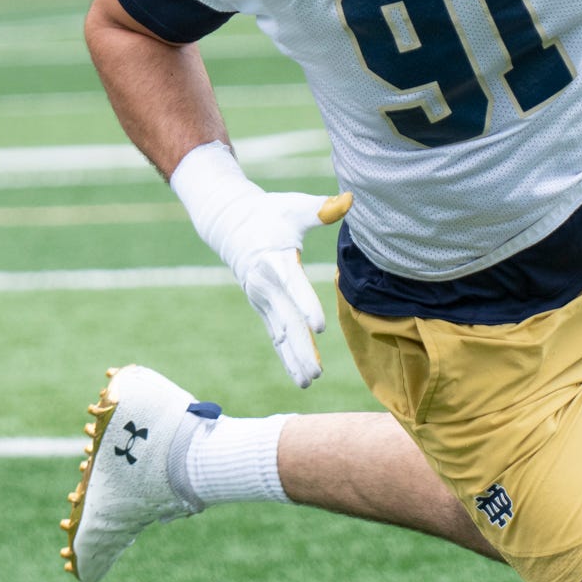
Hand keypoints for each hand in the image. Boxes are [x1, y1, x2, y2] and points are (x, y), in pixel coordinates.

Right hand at [221, 190, 352, 388]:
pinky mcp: (264, 308)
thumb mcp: (293, 207)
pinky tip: (301, 377)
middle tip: (317, 371)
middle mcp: (266, 285)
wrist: (231, 223)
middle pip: (286, 320)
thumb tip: (350, 200)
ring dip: (294, 359)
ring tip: (309, 381)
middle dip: (301, 347)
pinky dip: (288, 356)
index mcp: (276, 261)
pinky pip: (277, 337)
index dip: (306, 307)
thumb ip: (321, 208)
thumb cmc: (269, 213)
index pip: (293, 287)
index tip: (319, 328)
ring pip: (280, 335)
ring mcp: (263, 300)